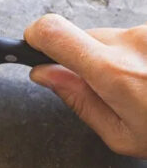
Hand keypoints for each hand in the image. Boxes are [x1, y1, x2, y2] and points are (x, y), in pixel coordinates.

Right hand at [24, 14, 146, 157]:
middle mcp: (133, 43)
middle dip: (83, 59)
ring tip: (145, 90)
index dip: (35, 37)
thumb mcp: (122, 136)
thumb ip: (78, 101)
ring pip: (115, 38)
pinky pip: (140, 40)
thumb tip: (45, 74)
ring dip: (118, 60)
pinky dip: (141, 58)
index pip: (53, 31)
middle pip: (83, 36)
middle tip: (105, 91)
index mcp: (113, 72)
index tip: (32, 48)